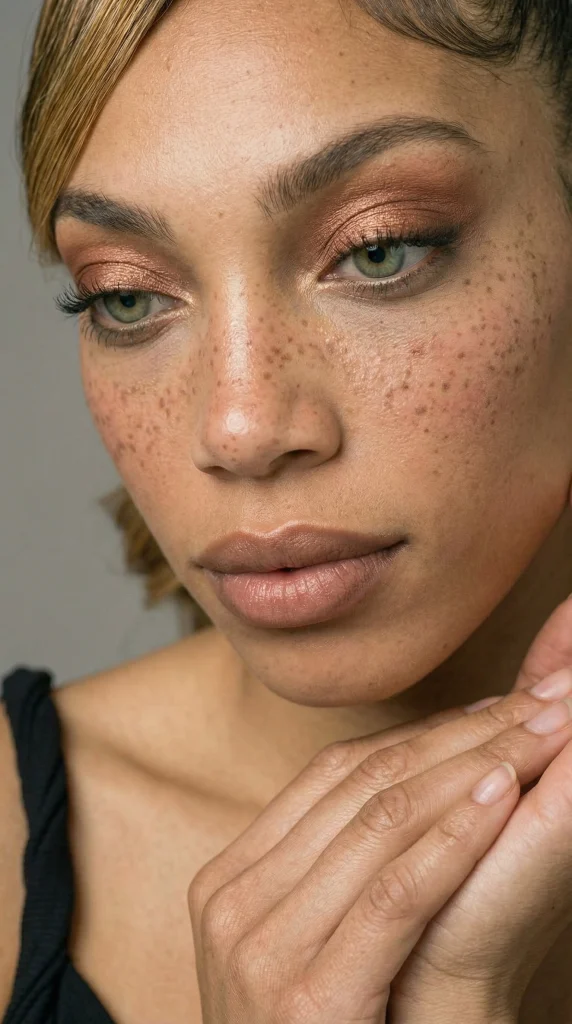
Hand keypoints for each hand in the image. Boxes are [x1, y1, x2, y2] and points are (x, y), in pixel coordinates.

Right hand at [187, 603, 571, 1022]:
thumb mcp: (314, 946)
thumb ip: (338, 873)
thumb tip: (411, 789)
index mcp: (232, 880)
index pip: (337, 775)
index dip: (423, 733)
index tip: (493, 707)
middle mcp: (236, 902)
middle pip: (364, 786)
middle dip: (461, 735)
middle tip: (536, 699)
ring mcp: (262, 949)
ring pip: (384, 822)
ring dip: (474, 766)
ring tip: (540, 730)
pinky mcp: (308, 997)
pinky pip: (396, 892)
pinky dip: (455, 836)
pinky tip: (504, 793)